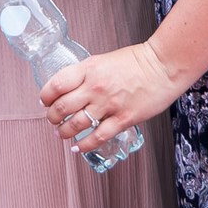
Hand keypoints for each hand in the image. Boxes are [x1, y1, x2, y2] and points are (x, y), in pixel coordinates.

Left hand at [39, 42, 183, 157]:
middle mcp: (95, 87)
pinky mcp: (123, 119)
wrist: (163, 66)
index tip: (44, 102)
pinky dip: (84, 145)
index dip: (46, 96)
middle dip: (52, 117)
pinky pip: (97, 136)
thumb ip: (88, 73)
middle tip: (52, 120)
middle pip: (62, 107)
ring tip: (62, 134)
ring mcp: (109, 104)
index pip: (56, 84)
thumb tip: (72, 87)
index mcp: (89, 68)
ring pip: (76, 124)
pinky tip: (77, 148)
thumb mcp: (104, 60)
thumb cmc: (137, 61)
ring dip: (64, 132)